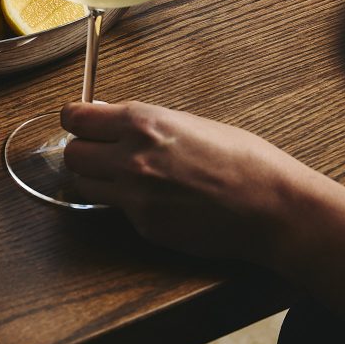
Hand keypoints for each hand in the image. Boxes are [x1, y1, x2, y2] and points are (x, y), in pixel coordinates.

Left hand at [60, 101, 312, 263]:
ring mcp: (134, 195)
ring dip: (97, 180)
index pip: (75, 118)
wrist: (273, 206)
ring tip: (125, 177)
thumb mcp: (188, 122)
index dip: (75, 120)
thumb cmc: (243, 159)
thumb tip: (112, 121)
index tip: (79, 123)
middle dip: (83, 151)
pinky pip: (117, 211)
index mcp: (142, 122)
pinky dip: (128, 205)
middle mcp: (130, 157)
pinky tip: (158, 200)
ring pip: (84, 185)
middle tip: (101, 151)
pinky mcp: (144, 225)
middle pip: (71, 154)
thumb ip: (144, 123)